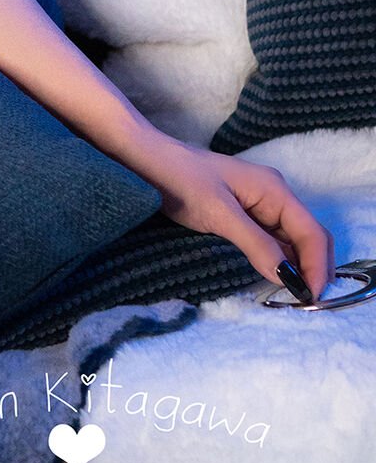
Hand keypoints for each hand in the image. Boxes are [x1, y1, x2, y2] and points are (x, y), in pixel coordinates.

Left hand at [132, 131, 336, 302]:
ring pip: (289, 240)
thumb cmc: (179, 179)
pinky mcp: (240, 213)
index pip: (311, 233)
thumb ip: (256, 244)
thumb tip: (288, 276)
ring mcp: (257, 204)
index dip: (318, 266)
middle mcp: (273, 196)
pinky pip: (269, 239)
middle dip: (313, 268)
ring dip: (296, 266)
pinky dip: (277, 259)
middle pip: (307, 237)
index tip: (312, 298)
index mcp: (275, 190)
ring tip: (295, 297)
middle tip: (307, 303)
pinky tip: (274, 277)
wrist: (144, 159)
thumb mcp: (219, 215)